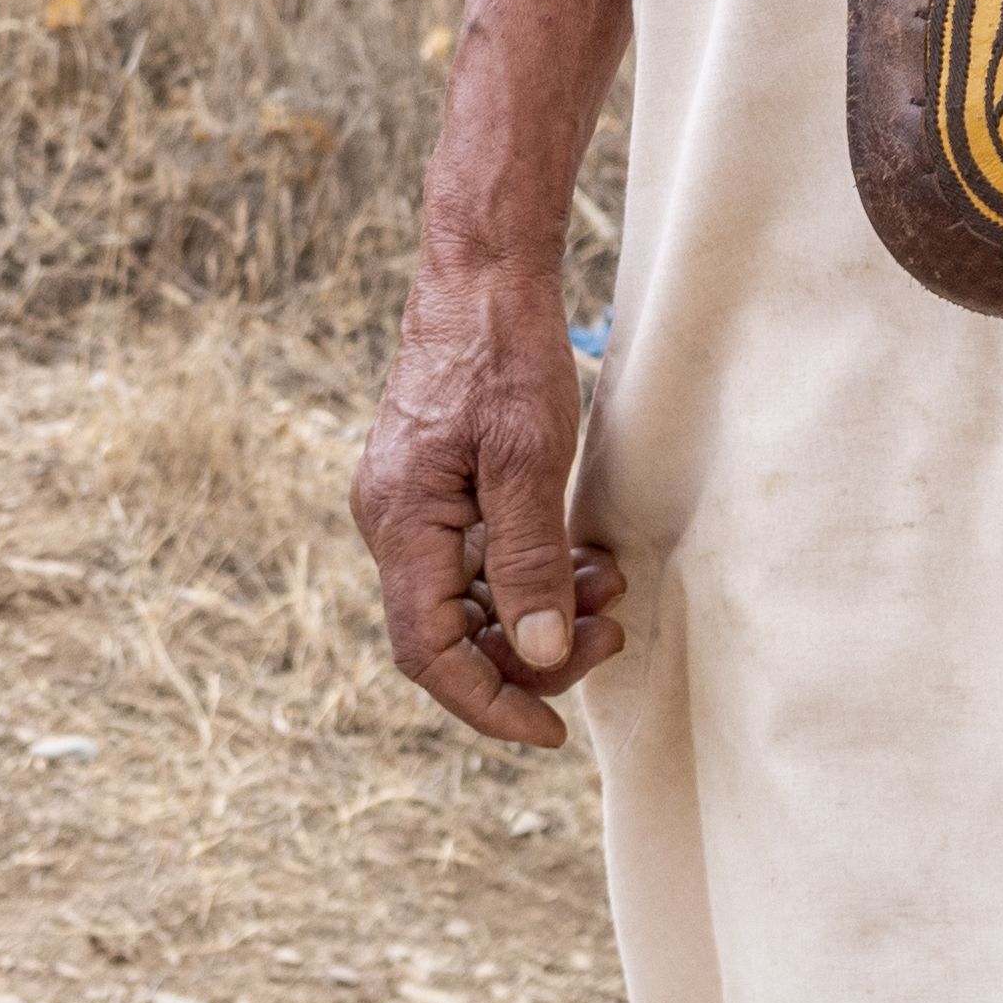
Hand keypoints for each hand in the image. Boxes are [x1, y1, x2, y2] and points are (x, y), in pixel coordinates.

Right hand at [349, 263, 631, 749]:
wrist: (482, 272)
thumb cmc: (503, 351)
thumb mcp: (529, 456)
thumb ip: (528, 559)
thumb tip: (533, 652)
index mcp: (400, 521)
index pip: (428, 651)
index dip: (489, 703)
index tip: (551, 731)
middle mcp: (392, 521)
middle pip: (448, 635)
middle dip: (531, 655)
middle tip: (610, 636)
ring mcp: (411, 505)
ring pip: (467, 601)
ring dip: (538, 613)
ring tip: (609, 590)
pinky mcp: (435, 488)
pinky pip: (475, 562)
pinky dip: (530, 576)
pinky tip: (582, 559)